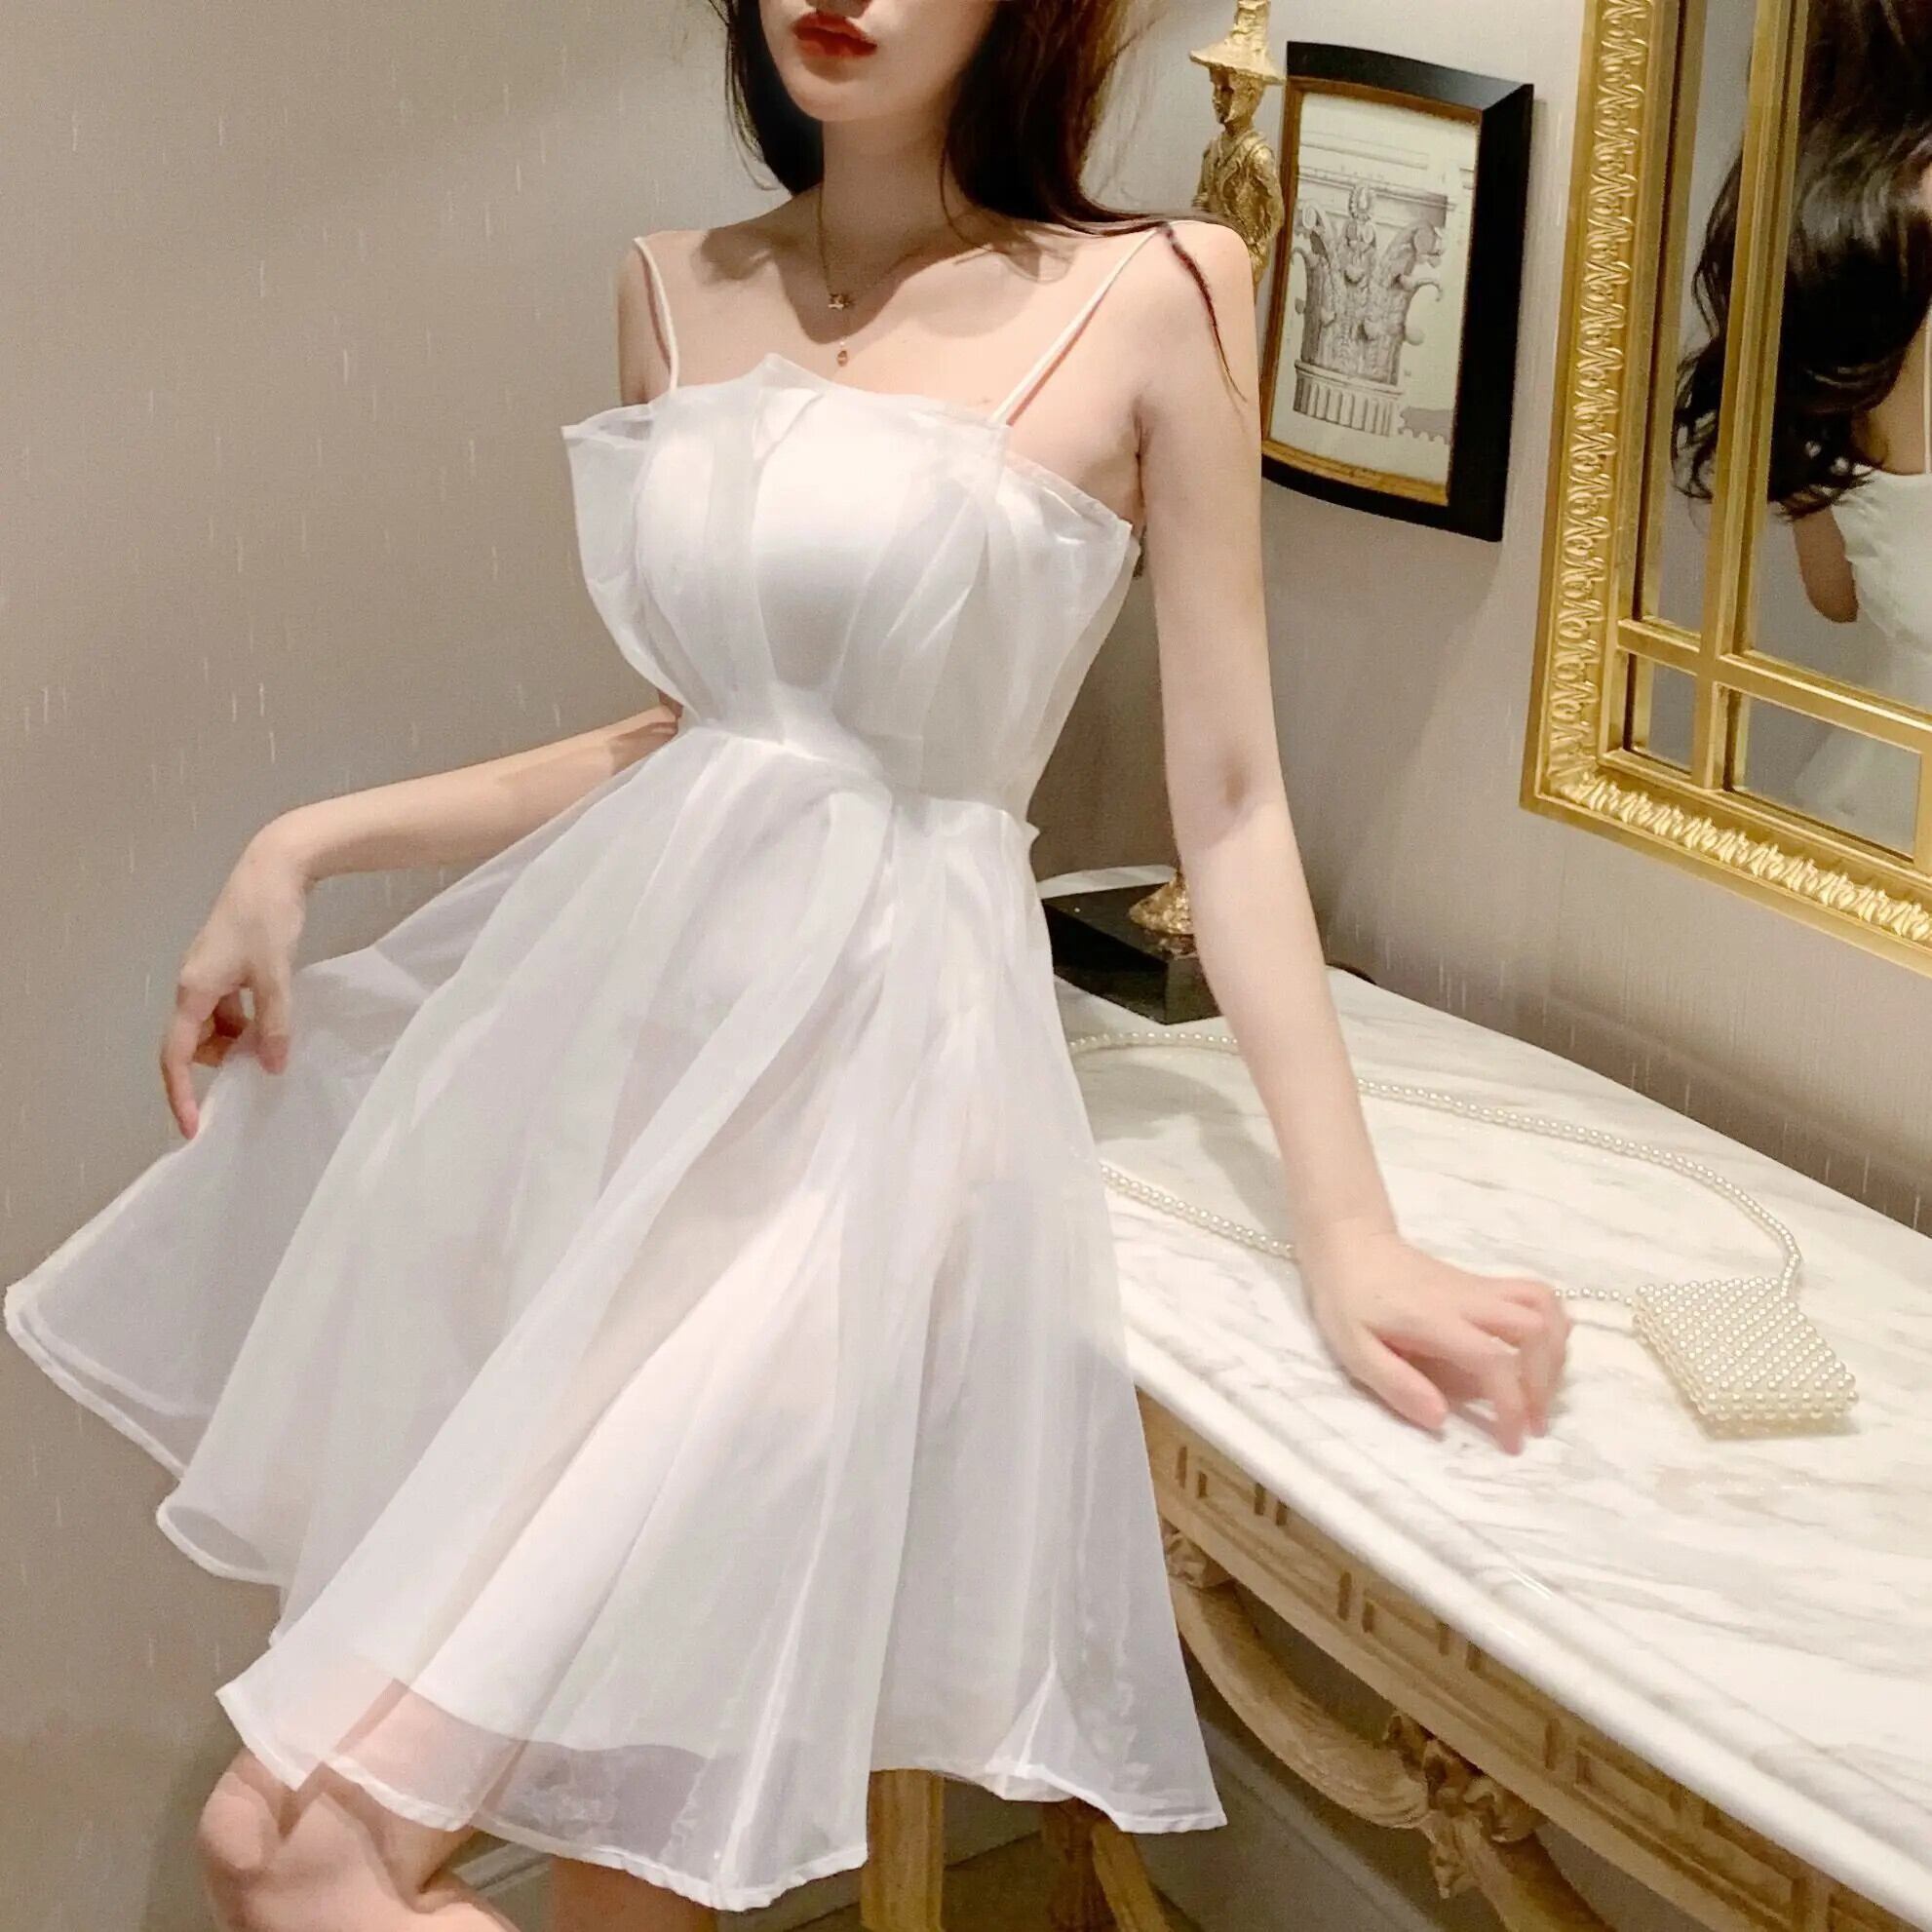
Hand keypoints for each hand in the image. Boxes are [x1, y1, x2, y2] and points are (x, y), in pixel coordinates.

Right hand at [158, 823, 312, 1138]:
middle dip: (220, 1065)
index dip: (180, 1093)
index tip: (191, 1127)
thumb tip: (271, 1068)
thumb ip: (274, 1024)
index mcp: (193, 990)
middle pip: (194, 1043)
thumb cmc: (268, 918)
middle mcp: (193, 985)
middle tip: (257, 1076)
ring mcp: (210, 975)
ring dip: (237, 1043)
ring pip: (215, 1027)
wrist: (274, 868)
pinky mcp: (228, 965)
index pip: (177, 1054)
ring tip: (273, 1048)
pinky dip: (247, 1023)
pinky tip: (275, 1024)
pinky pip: (230, 1009)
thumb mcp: (275, 977)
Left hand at [1298, 1222, 1569, 1452]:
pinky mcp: (1484, 1284)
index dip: (1511, 1405)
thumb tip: (1441, 1420)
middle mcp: (1469, 1300)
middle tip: (1534, 1421)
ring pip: (1545, 1305)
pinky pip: (1536, 1295)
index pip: (1492, 1361)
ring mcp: (1481, 1288)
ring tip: (1541, 1390)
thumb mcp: (1354, 1348)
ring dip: (1556, 1351)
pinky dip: (1552, 1324)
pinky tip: (1541, 1353)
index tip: (1513, 1442)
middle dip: (1545, 1382)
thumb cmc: (1347, 1299)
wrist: (1351, 1243)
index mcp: (1435, 1320)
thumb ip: (1396, 1384)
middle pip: (1536, 1329)